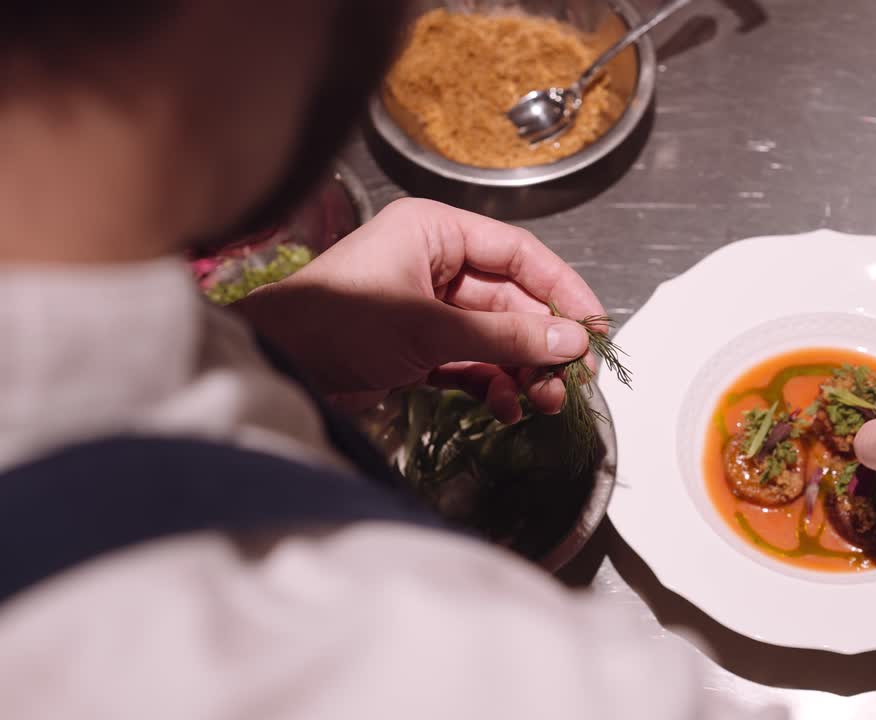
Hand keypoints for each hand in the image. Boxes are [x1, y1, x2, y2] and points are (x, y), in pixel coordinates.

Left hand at [234, 198, 604, 421]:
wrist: (272, 366)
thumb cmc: (336, 323)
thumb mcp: (429, 327)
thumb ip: (504, 336)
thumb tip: (571, 342)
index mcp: (436, 233)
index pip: (518, 255)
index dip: (562, 289)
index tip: (593, 326)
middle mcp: (435, 264)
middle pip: (512, 301)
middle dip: (542, 343)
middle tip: (573, 379)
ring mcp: (427, 309)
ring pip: (496, 337)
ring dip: (523, 370)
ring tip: (545, 402)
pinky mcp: (418, 348)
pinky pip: (472, 363)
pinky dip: (493, 385)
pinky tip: (508, 408)